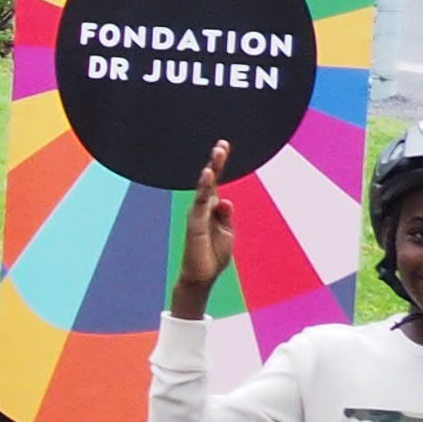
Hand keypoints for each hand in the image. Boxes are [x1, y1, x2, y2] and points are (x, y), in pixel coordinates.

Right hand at [172, 138, 238, 312]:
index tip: (222, 146)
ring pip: (204, 189)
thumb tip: (225, 200)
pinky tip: (207, 177)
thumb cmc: (213, 255)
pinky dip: (204, 190)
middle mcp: (203, 208)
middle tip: (222, 145)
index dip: (219, 165)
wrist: (201, 276)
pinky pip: (200, 203)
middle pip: (210, 181)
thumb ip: (225, 216)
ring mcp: (198, 215)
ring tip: (215, 157)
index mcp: (212, 209)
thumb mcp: (227, 232)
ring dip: (210, 173)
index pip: (216, 183)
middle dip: (216, 163)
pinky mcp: (195, 224)